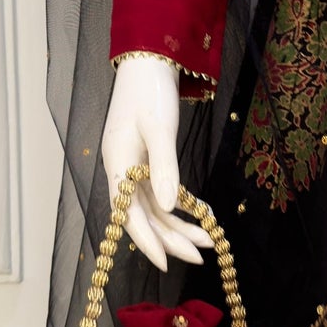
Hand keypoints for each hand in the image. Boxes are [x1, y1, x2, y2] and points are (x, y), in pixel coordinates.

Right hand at [99, 54, 215, 270]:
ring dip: (180, 226)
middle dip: (171, 238)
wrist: (149, 63)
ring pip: (157, 208)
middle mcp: (124, 171)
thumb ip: (165, 167)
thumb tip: (171, 208)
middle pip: (144, 216)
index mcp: (118, 164)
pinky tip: (202, 216)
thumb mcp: (159, 128)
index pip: (128, 214)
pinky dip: (182, 206)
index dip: (146, 241)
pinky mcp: (149, 162)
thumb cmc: (149, 92)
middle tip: (199, 256)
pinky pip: (163, 194)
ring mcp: (136, 168)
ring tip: (208, 242)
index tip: (166, 263)